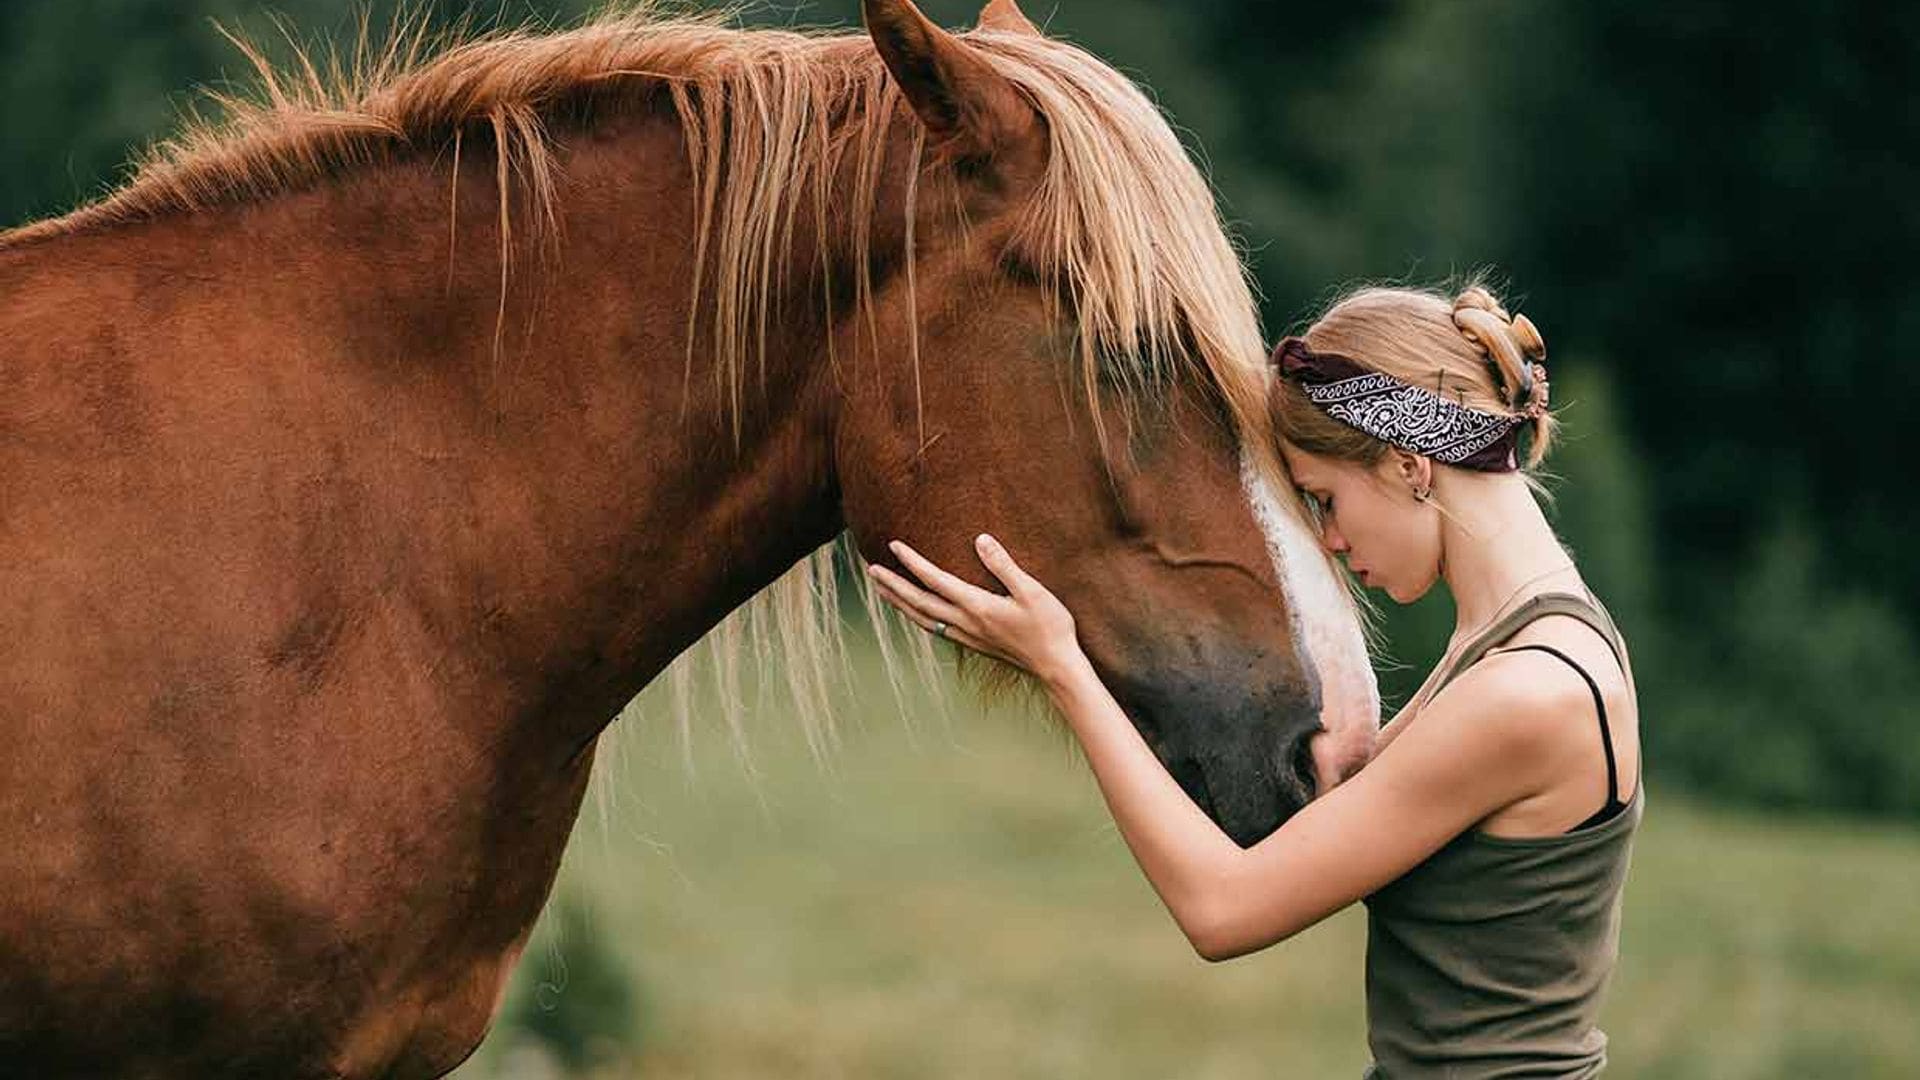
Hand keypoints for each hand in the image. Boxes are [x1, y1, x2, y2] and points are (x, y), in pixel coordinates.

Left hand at [866, 533, 1087, 686]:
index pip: (935, 580)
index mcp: (977, 606)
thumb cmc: (1049, 627)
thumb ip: (1004, 565)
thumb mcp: (1032, 591)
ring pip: (923, 619)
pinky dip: (918, 618)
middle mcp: (965, 623)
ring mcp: (967, 636)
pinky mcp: (973, 644)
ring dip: (900, 603)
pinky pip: (935, 629)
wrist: (1056, 667)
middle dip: (893, 585)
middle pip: (919, 603)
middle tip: (871, 570)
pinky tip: (916, 614)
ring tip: (883, 591)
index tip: (893, 546)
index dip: (912, 562)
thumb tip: (980, 539)